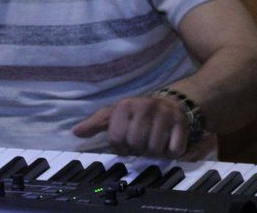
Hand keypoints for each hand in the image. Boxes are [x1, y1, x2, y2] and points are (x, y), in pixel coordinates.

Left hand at [71, 95, 188, 157]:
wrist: (170, 104)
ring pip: (154, 149)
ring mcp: (165, 113)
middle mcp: (145, 106)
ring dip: (154, 152)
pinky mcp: (181, 123)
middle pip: (135, 145)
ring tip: (154, 142)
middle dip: (138, 149)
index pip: (116, 139)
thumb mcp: (115, 115)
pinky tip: (168, 143)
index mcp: (125, 105)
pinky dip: (171, 152)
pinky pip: (174, 150)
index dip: (121, 147)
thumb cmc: (138, 114)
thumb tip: (75, 132)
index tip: (126, 141)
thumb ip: (96, 123)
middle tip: (142, 141)